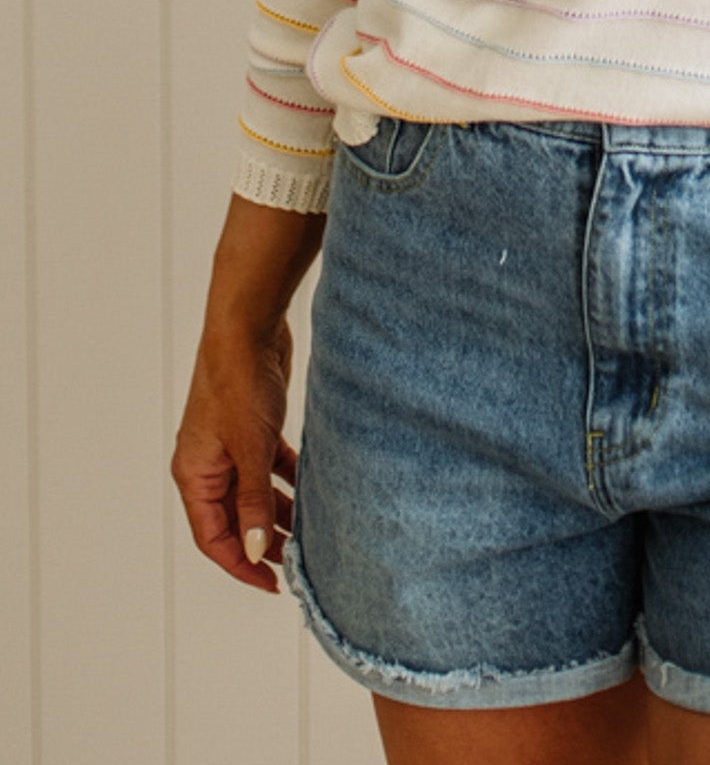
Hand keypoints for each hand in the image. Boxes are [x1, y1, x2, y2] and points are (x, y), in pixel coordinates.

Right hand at [171, 316, 297, 593]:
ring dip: (281, 512)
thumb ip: (255, 502)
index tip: (273, 584)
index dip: (242, 564)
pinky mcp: (253, 427)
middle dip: (264, 542)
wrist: (248, 326)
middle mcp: (208, 464)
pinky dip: (287, 480)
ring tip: (312, 533)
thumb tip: (257, 551)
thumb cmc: (239, 382)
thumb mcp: (250, 449)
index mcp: (194, 474)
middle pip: (234, 519)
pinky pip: (268, 467)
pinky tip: (314, 490)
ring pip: (255, 493)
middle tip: (298, 563)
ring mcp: (230, 445)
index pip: (213, 538)